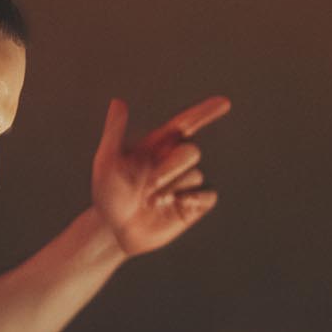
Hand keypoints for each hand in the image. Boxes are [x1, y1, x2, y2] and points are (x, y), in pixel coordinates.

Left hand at [92, 96, 228, 256]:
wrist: (114, 229)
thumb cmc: (108, 193)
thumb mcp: (106, 162)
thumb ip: (114, 132)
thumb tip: (118, 102)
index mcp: (159, 145)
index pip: (187, 123)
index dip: (206, 112)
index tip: (225, 102)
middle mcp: (176, 161)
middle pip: (191, 152)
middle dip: (171, 168)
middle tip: (148, 186)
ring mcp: (186, 183)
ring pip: (196, 176)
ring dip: (172, 189)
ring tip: (150, 202)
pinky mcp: (194, 205)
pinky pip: (209, 196)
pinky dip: (195, 199)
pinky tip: (176, 204)